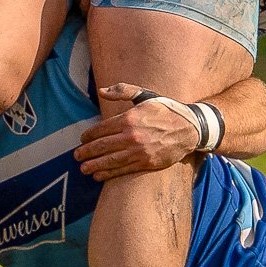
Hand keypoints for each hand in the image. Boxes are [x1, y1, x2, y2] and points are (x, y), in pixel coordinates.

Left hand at [72, 82, 198, 180]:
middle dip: (86, 152)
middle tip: (76, 156)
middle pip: (102, 146)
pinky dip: (108, 173)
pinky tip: (99, 175)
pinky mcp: (146, 163)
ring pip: (110, 160)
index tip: (82, 139)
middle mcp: (131, 135)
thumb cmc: (166, 110)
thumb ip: (123, 91)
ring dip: (93, 165)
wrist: (189, 128)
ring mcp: (139, 151)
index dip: (88, 136)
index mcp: (129, 118)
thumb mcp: (145, 96)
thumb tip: (102, 91)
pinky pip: (122, 170)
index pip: (101, 129)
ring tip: (83, 169)